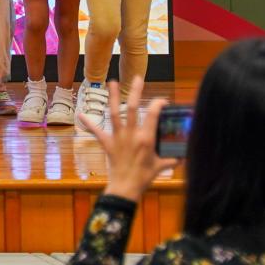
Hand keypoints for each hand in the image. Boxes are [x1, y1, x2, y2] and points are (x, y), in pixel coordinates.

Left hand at [79, 77, 176, 202]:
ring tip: (112, 82)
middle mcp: (131, 134)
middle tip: (137, 77)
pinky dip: (89, 123)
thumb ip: (173, 159)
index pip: (153, 115)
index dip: (158, 104)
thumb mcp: (162, 166)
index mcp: (146, 138)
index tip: (162, 100)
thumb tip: (183, 155)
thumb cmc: (145, 177)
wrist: (126, 187)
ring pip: (115, 113)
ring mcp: (118, 137)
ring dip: (113, 97)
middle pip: (133, 108)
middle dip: (135, 91)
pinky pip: (97, 132)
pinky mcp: (107, 144)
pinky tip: (80, 114)